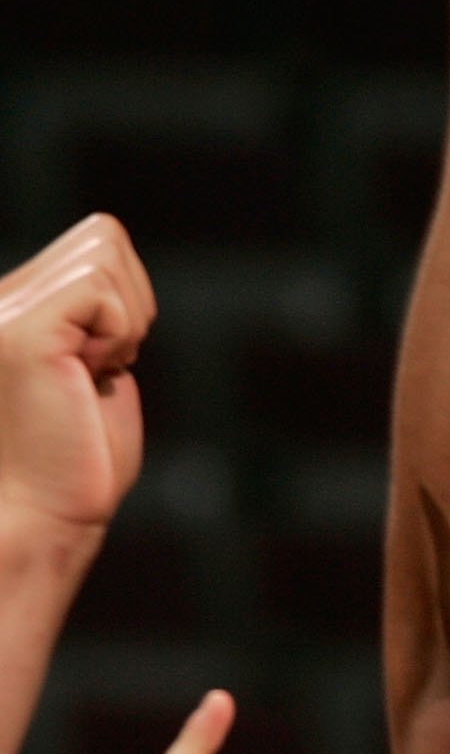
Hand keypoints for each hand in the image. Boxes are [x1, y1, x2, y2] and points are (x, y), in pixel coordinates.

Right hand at [0, 213, 154, 538]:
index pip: (96, 242)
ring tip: (93, 374)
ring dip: (128, 321)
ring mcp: (4, 311)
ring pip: (105, 252)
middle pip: (104, 236)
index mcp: (14, 306)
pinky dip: (120, 335)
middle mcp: (0, 299)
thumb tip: (120, 284)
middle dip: (133, 304)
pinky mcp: (19, 333)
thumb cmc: (73, 466)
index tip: (105, 364)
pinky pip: (101, 290)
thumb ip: (96, 324)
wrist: (41, 518)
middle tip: (103, 368)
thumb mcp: (93, 375)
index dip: (128, 302)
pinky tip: (91, 377)